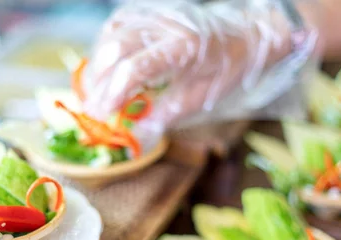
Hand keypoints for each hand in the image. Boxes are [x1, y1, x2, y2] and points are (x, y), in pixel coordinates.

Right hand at [84, 0, 319, 131]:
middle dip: (98, 82)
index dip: (113, 93)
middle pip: (116, 47)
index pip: (135, 68)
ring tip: (94, 92)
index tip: (102, 115)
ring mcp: (157, 13)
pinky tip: (104, 68)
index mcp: (185, 48)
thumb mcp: (203, 98)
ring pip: (112, 33)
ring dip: (97, 64)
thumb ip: (168, 113)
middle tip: (93, 110)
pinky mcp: (151, 10)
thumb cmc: (228, 69)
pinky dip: (105, 46)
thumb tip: (137, 128)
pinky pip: (118, 24)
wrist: (247, 34)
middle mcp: (167, 25)